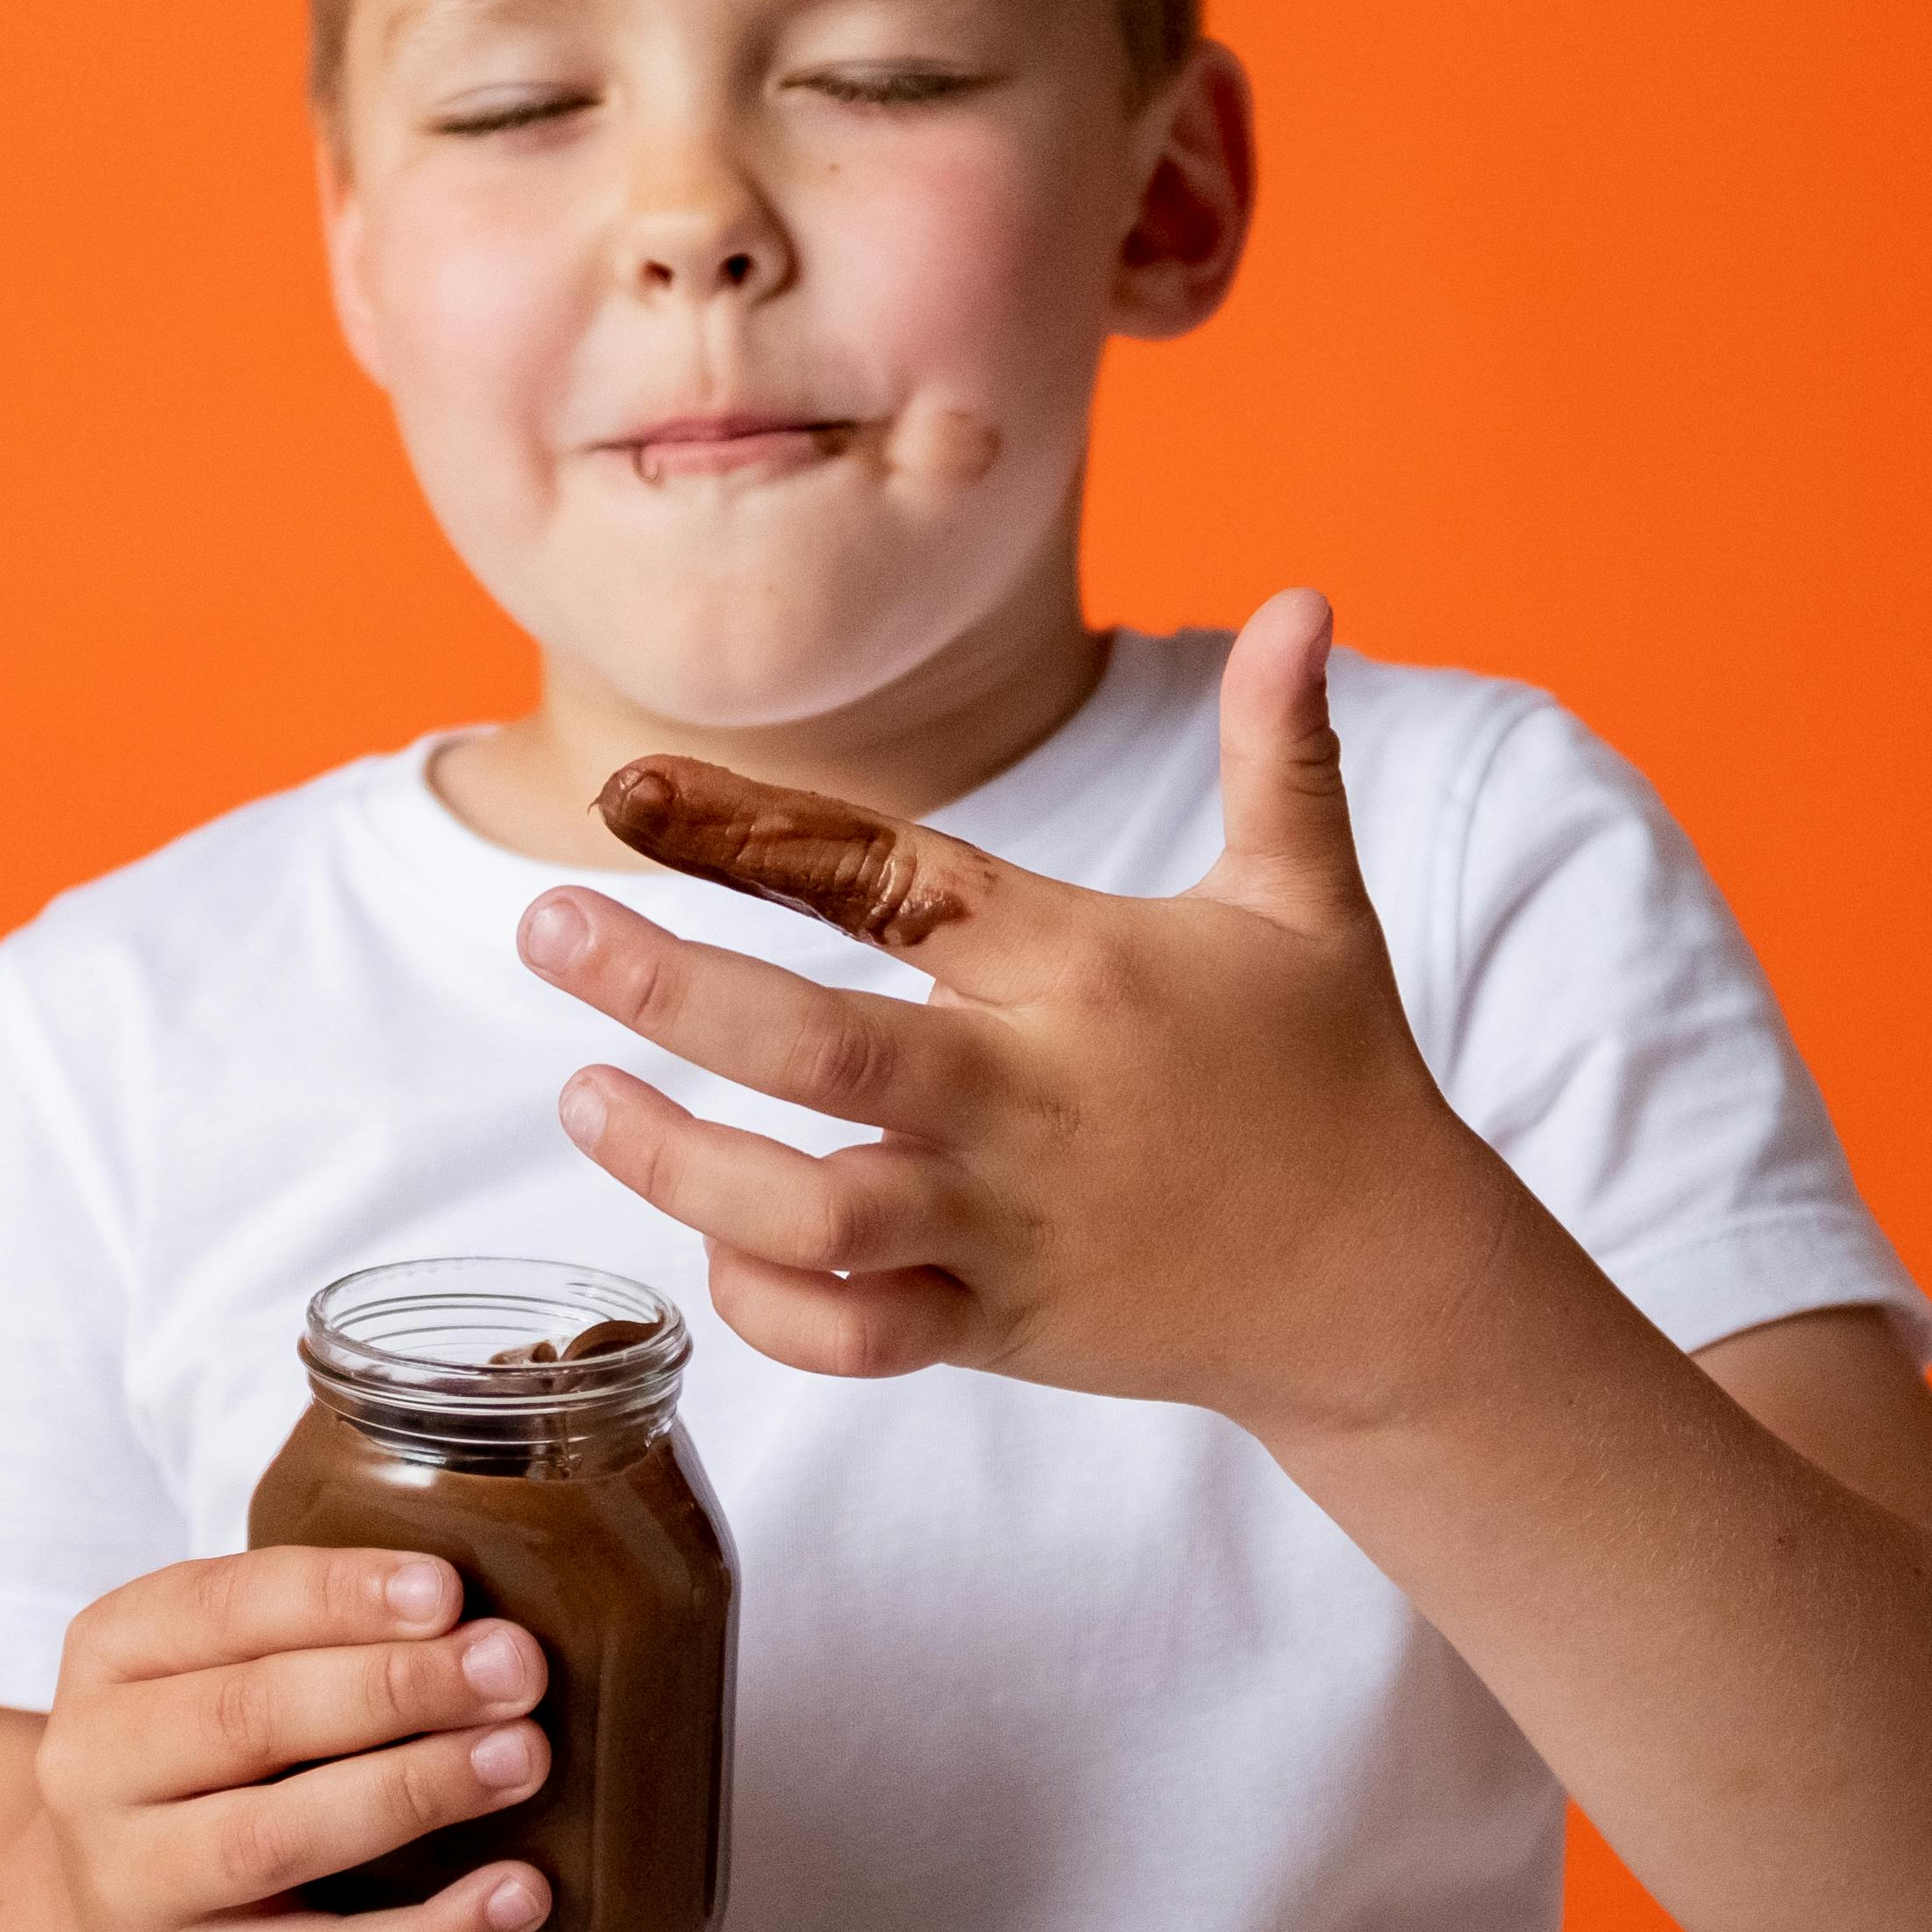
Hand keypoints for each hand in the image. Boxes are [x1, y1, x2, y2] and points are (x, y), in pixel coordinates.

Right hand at [26, 1548, 556, 1931]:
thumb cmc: (205, 1760)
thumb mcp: (215, 1668)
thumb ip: (315, 1631)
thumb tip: (484, 1618)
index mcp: (112, 1651)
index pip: (222, 1605)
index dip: (339, 1596)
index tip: (448, 1591)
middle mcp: (100, 1767)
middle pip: (249, 1716)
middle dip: (396, 1686)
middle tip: (514, 1669)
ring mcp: (138, 1887)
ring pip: (274, 1839)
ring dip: (412, 1791)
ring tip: (521, 1758)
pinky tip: (519, 1892)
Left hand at [517, 587, 1538, 1438]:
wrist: (1387, 1287)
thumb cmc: (1333, 1072)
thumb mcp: (1311, 901)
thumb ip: (1278, 748)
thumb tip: (1310, 597)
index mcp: (1085, 973)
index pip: (896, 884)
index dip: (757, 833)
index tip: (631, 791)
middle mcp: (1033, 1100)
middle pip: (822, 1053)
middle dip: (668, 990)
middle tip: (544, 926)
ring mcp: (1007, 1227)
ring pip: (813, 1214)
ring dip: (678, 1163)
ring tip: (583, 1094)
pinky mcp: (996, 1329)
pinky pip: (853, 1334)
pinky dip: (765, 1302)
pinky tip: (704, 1235)